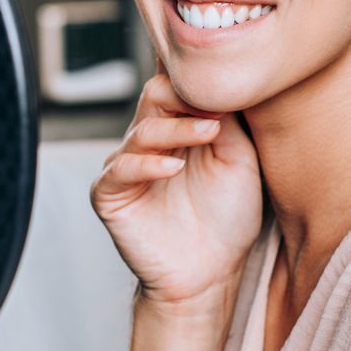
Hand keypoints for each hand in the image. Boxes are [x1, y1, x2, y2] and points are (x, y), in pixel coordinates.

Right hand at [92, 72, 261, 310]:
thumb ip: (230, 121)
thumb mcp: (239, 160)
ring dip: (177, 129)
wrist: (211, 273)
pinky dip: (146, 165)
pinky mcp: (110, 195)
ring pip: (142, 130)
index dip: (197, 77)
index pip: (176, 84)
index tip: (228, 79)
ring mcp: (126, 166)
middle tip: (216, 103)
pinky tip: (173, 168)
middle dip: (185, 94)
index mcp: (178, 126)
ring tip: (209, 133)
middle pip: (155, 94)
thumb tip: (222, 82)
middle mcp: (149, 140)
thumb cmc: (228, 218)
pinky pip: (120, 170)